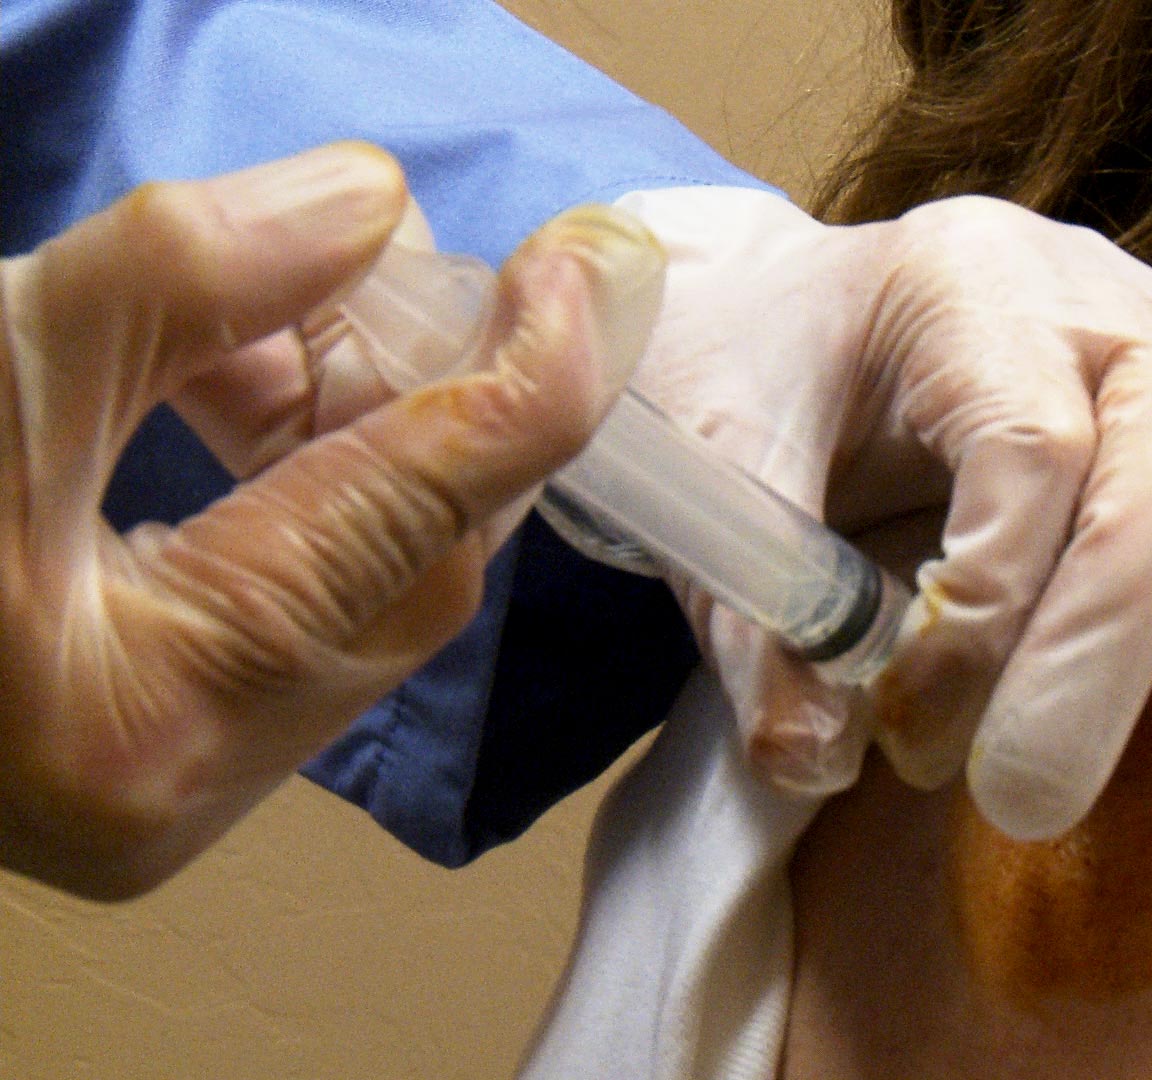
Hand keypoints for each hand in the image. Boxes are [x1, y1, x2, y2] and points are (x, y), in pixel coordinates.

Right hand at [0, 143, 660, 896]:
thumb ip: (182, 278)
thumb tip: (369, 204)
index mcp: (130, 724)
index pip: (411, 531)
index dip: (525, 382)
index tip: (590, 266)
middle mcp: (171, 782)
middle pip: (404, 560)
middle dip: (423, 387)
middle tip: (408, 260)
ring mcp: (161, 766)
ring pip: (355, 570)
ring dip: (348, 415)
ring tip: (281, 306)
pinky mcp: (145, 720)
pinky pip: (289, 583)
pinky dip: (291, 463)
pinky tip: (242, 376)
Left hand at [616, 187, 1151, 839]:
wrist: (798, 308)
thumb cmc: (759, 378)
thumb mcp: (709, 468)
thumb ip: (752, 613)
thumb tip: (820, 757)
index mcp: (960, 282)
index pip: (1027, 446)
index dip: (988, 610)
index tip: (912, 731)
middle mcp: (1092, 288)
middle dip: (1121, 637)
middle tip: (1035, 800)